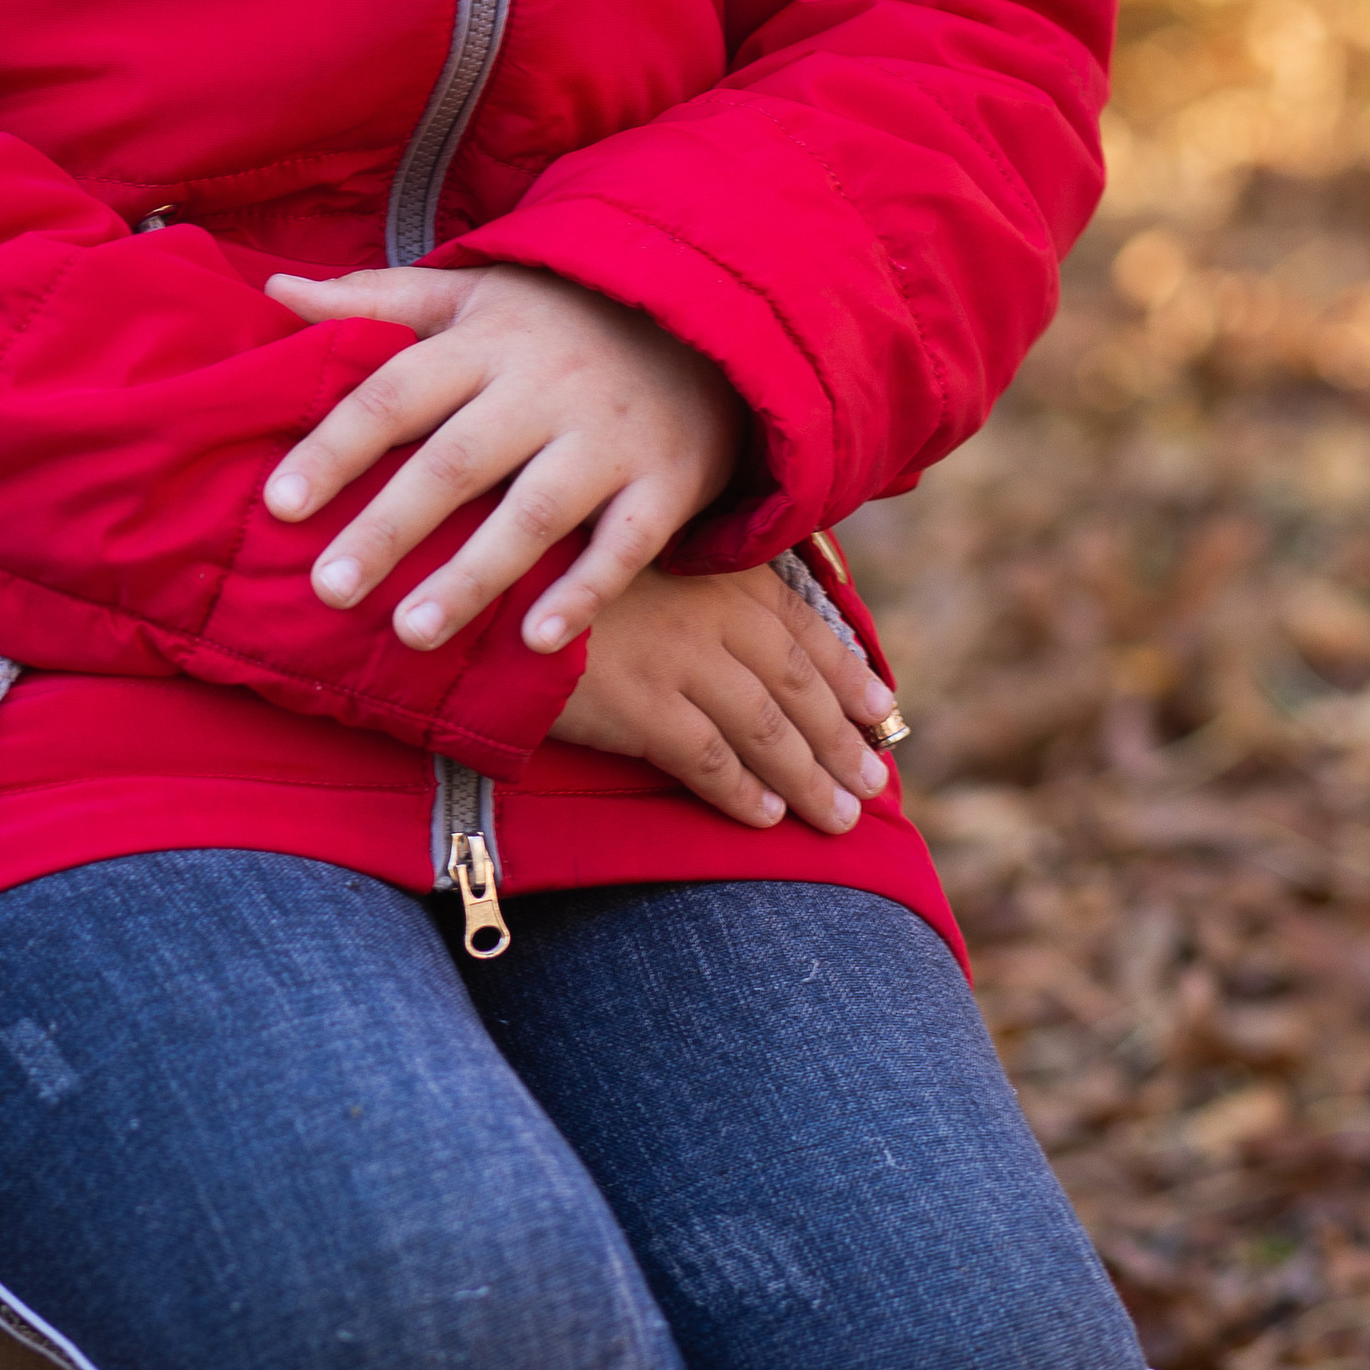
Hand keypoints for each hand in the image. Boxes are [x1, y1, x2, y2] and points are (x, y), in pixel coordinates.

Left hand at [262, 261, 744, 654]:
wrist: (703, 315)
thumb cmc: (555, 316)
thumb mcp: (470, 292)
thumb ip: (374, 299)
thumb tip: (274, 291)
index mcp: (482, 341)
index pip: (394, 392)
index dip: (336, 446)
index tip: (278, 502)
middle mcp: (540, 387)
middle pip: (454, 461)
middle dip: (389, 527)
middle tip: (328, 590)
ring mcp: (605, 437)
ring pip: (533, 513)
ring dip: (473, 575)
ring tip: (412, 633)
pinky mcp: (665, 482)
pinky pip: (625, 544)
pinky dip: (584, 591)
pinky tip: (539, 642)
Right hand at [551, 561, 901, 834]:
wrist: (488, 584)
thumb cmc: (560, 568)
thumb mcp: (641, 552)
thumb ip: (697, 584)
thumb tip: (746, 628)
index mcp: (716, 570)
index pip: (803, 627)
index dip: (848, 673)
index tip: (881, 709)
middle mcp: (710, 612)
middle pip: (797, 684)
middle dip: (841, 738)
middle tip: (873, 781)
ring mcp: (678, 658)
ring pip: (767, 728)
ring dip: (810, 777)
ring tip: (838, 815)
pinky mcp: (641, 704)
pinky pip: (709, 759)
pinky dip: (744, 791)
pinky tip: (766, 817)